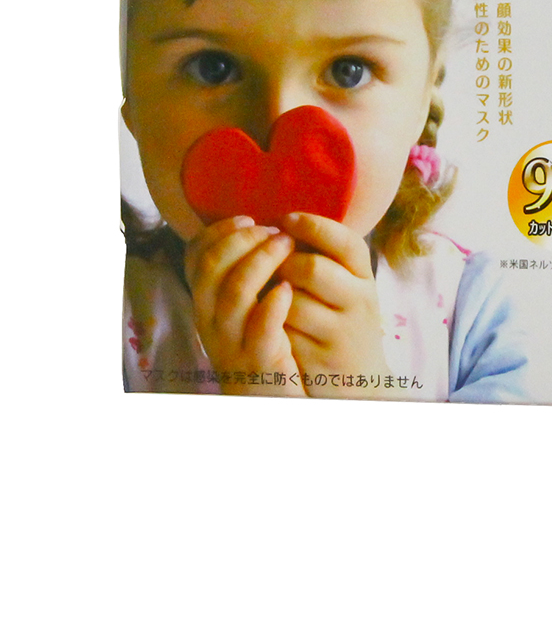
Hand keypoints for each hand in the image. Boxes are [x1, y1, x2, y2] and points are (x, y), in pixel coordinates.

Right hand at [184, 216, 300, 394]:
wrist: (271, 401)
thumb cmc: (264, 346)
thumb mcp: (245, 309)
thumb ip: (245, 275)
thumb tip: (262, 228)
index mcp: (206, 304)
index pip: (196, 258)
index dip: (219, 231)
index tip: (249, 217)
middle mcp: (211, 321)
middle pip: (212, 268)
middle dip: (244, 240)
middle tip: (276, 231)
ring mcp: (232, 342)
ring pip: (234, 292)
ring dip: (262, 261)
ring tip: (287, 246)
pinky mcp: (259, 361)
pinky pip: (260, 328)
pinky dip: (272, 304)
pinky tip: (288, 289)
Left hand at [275, 212, 390, 396]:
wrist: (359, 379)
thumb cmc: (342, 321)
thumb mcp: (347, 287)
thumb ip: (324, 257)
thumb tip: (282, 220)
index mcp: (365, 277)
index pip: (346, 242)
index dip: (313, 225)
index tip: (285, 220)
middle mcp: (360, 302)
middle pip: (312, 269)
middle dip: (281, 262)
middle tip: (268, 261)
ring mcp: (341, 332)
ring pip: (292, 302)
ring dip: (270, 294)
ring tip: (263, 290)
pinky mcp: (320, 358)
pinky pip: (282, 332)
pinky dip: (268, 322)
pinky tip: (265, 318)